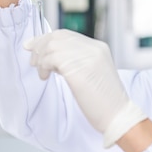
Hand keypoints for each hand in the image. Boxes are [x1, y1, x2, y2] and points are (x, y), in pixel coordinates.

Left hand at [24, 29, 147, 147]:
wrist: (118, 115)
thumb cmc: (104, 102)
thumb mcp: (93, 74)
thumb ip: (78, 61)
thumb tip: (53, 58)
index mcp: (99, 48)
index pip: (67, 35)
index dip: (46, 39)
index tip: (32, 46)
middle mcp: (93, 48)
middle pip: (58, 36)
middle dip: (40, 46)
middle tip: (34, 62)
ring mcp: (87, 57)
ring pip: (53, 45)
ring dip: (41, 58)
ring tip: (43, 73)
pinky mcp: (77, 68)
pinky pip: (52, 58)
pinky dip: (44, 66)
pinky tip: (45, 77)